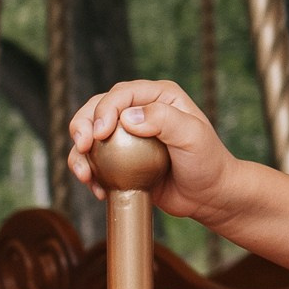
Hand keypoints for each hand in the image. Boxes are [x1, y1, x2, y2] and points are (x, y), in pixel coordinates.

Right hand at [69, 77, 233, 222]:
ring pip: (90, 134)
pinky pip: (96, 161)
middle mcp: (140, 110)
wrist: (209, 195)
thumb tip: (128, 117)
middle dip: (82, 125)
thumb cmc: (208, 163)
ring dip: (79, 153)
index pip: (121, 93)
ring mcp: (128, 135)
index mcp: (158, 96)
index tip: (99, 134)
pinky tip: (96, 188)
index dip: (103, 109)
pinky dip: (89, 172)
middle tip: (82, 147)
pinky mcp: (121, 159)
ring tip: (85, 175)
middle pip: (97, 108)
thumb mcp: (193, 137)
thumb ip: (165, 120)